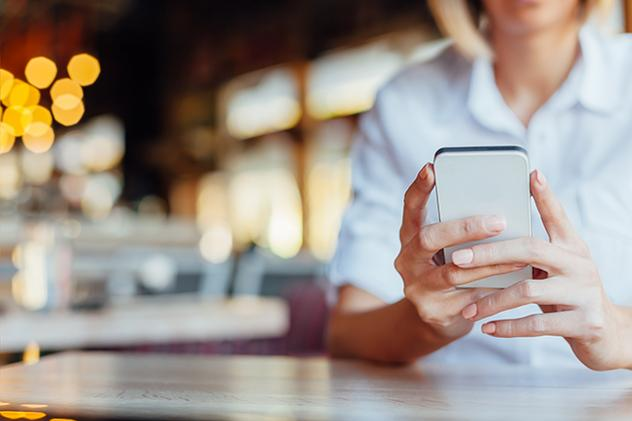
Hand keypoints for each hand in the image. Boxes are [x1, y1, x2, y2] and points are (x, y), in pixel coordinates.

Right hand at [395, 163, 525, 340]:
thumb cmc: (451, 268)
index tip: (432, 168)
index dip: (419, 188)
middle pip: (429, 238)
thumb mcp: (447, 247)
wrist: (438, 316)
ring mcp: (417, 287)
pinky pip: (468, 299)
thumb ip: (461, 229)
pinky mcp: (433, 311)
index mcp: (410, 236)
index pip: (410, 207)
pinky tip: (515, 285)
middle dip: (465, 228)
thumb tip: (503, 205)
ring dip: (489, 263)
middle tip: (499, 221)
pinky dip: (493, 290)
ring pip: (454, 272)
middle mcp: (407, 259)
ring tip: (520, 256)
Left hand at [457, 170, 626, 369]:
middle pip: (530, 249)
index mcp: (572, 247)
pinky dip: (508, 327)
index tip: (531, 174)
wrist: (607, 334)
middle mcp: (580, 265)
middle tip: (456, 259)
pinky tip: (487, 328)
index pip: (557, 216)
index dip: (545, 196)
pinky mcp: (583, 323)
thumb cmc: (568, 294)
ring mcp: (584, 293)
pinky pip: (537, 323)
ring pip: (527, 290)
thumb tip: (491, 230)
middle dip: (488, 253)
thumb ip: (534, 251)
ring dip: (491, 301)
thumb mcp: (558, 268)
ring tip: (468, 310)